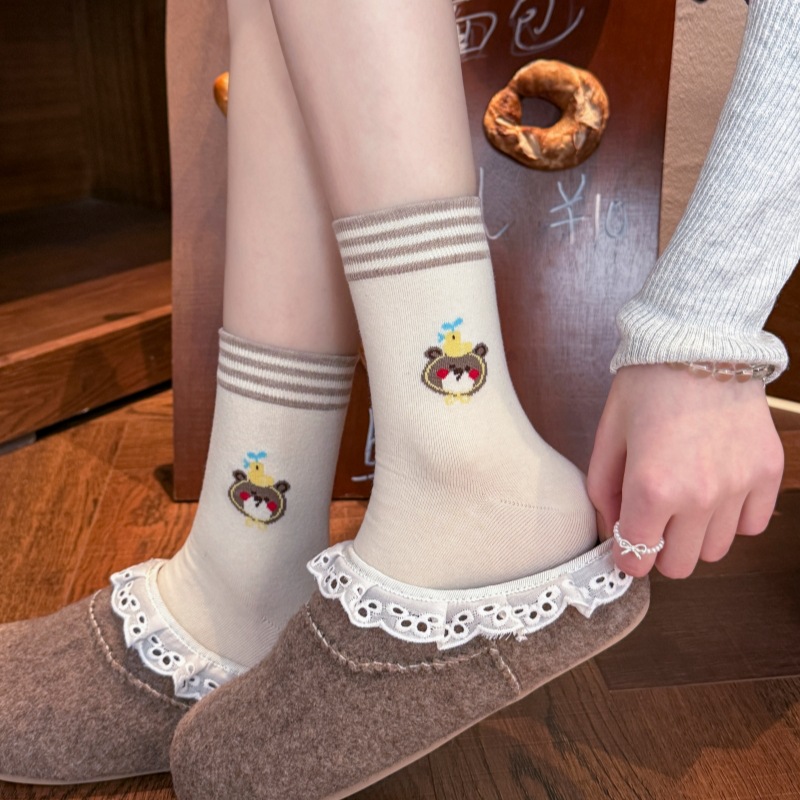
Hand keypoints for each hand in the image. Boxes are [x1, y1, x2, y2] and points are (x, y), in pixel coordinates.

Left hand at [587, 364, 783, 577]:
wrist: (699, 343)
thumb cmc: (647, 385)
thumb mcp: (608, 435)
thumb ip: (603, 491)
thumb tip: (612, 529)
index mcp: (651, 487)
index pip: (637, 558)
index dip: (627, 555)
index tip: (626, 543)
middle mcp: (699, 496)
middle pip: (680, 565)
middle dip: (660, 549)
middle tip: (654, 519)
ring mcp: (738, 487)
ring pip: (716, 550)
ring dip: (696, 534)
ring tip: (685, 496)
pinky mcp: (766, 474)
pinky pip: (751, 525)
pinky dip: (732, 517)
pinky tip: (716, 487)